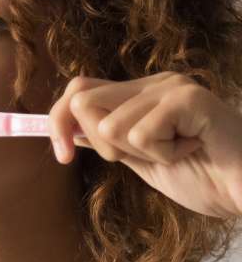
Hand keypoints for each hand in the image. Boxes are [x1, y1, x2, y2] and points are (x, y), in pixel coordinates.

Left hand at [49, 73, 241, 217]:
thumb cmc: (204, 178)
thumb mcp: (141, 159)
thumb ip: (107, 140)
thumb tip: (64, 129)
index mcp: (140, 94)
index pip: (78, 90)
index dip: (58, 121)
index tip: (62, 157)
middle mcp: (154, 83)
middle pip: (83, 102)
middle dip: (102, 143)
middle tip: (146, 155)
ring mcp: (172, 86)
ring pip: (110, 124)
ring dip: (142, 153)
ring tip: (180, 152)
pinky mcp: (188, 98)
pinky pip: (140, 133)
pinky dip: (163, 155)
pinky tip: (193, 149)